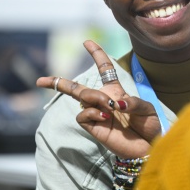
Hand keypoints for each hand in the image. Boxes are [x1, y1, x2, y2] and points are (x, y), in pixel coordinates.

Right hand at [36, 40, 160, 158]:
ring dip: (95, 97)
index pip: (104, 69)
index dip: (97, 54)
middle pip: (77, 87)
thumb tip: (114, 103)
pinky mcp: (94, 128)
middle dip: (57, 82)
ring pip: (82, 96)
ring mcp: (97, 114)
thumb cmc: (149, 126)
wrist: (150, 147)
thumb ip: (132, 102)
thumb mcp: (146, 109)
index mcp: (116, 91)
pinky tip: (104, 116)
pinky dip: (92, 112)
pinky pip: (83, 115)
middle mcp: (103, 101)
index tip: (87, 42)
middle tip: (40, 81)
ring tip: (110, 107)